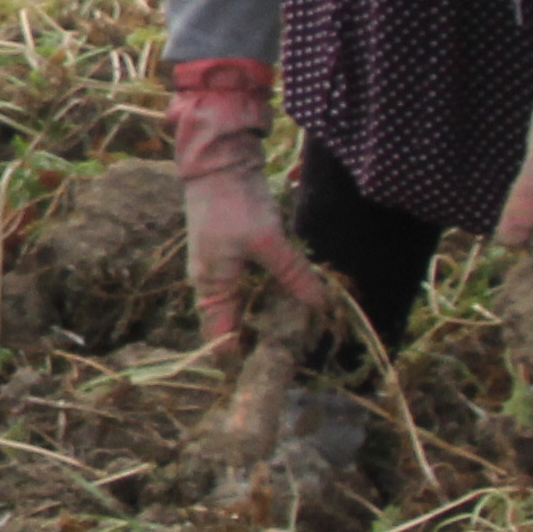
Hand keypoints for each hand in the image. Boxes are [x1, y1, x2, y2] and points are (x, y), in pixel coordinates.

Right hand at [168, 59, 321, 350]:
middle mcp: (211, 285)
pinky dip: (268, 296)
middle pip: (232, 328)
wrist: (219, 163)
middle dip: (261, 341)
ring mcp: (219, 270)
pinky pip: (248, 288)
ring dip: (267, 317)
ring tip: (300, 326)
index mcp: (212, 289)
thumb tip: (320, 304)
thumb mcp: (268, 241)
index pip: (221, 343)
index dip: (244, 360)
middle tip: (297, 349)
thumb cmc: (235, 203)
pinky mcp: (230, 255)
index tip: (276, 368)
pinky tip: (291, 295)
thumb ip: (293, 275)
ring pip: (243, 307)